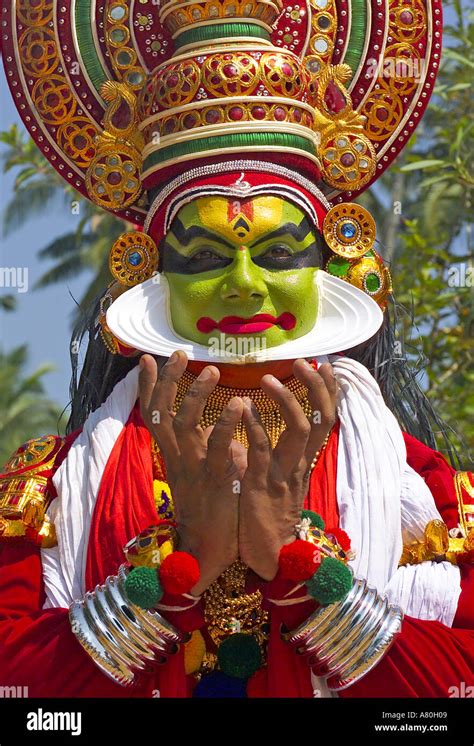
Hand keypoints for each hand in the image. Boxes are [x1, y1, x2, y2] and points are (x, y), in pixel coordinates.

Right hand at [139, 350, 244, 595]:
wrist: (208, 554)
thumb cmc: (209, 509)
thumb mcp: (199, 471)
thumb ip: (200, 446)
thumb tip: (206, 422)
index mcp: (175, 454)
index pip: (154, 415)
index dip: (147, 387)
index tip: (145, 359)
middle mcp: (179, 458)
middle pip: (161, 413)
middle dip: (166, 381)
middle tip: (178, 354)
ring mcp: (195, 468)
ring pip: (184, 424)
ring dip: (196, 395)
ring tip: (211, 370)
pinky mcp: (217, 480)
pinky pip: (218, 448)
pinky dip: (226, 423)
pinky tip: (239, 402)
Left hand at [238, 360, 337, 580]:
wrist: (269, 556)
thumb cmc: (269, 512)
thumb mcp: (278, 476)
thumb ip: (276, 449)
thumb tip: (265, 419)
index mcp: (304, 461)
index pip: (325, 420)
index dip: (328, 392)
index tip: (325, 365)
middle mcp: (300, 464)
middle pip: (321, 419)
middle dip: (316, 388)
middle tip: (305, 362)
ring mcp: (283, 473)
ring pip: (296, 430)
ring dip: (284, 401)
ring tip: (268, 378)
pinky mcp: (262, 485)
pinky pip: (262, 450)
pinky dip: (255, 426)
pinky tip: (244, 407)